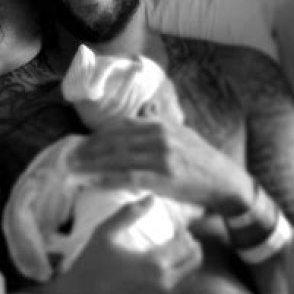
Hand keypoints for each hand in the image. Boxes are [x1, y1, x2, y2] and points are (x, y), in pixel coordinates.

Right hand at [37, 197, 202, 293]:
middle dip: (191, 246)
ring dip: (187, 264)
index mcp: (155, 263)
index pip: (185, 244)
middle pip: (194, 262)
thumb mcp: (105, 234)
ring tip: (174, 253)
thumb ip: (128, 213)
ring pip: (190, 279)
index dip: (184, 231)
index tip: (175, 225)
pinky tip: (164, 273)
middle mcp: (165, 285)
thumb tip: (150, 197)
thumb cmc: (89, 267)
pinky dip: (179, 280)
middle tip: (178, 238)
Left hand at [70, 116, 252, 213]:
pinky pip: (129, 177)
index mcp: (160, 125)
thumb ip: (159, 123)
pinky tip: (93, 182)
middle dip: (88, 150)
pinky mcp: (164, 178)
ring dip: (92, 164)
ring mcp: (162, 157)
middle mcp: (159, 137)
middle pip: (114, 141)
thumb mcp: (180, 134)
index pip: (120, 127)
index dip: (97, 136)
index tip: (79, 143)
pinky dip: (108, 179)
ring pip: (117, 158)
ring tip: (73, 170)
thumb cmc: (199, 160)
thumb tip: (142, 112)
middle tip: (67, 158)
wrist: (226, 181)